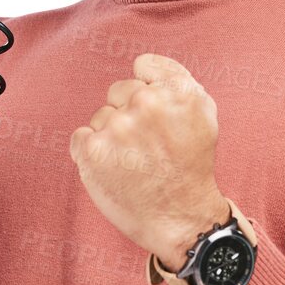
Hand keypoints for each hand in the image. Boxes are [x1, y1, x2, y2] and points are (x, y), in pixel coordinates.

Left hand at [69, 53, 230, 271]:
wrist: (182, 219)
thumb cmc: (191, 166)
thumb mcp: (203, 114)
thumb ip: (175, 80)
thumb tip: (143, 65)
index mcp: (177, 91)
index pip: (143, 65)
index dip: (148, 88)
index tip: (156, 113)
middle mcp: (147, 104)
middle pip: (119, 91)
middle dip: (129, 114)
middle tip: (148, 147)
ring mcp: (117, 127)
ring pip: (101, 117)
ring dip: (112, 137)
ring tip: (136, 164)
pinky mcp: (92, 150)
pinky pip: (81, 137)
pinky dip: (92, 152)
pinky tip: (115, 170)